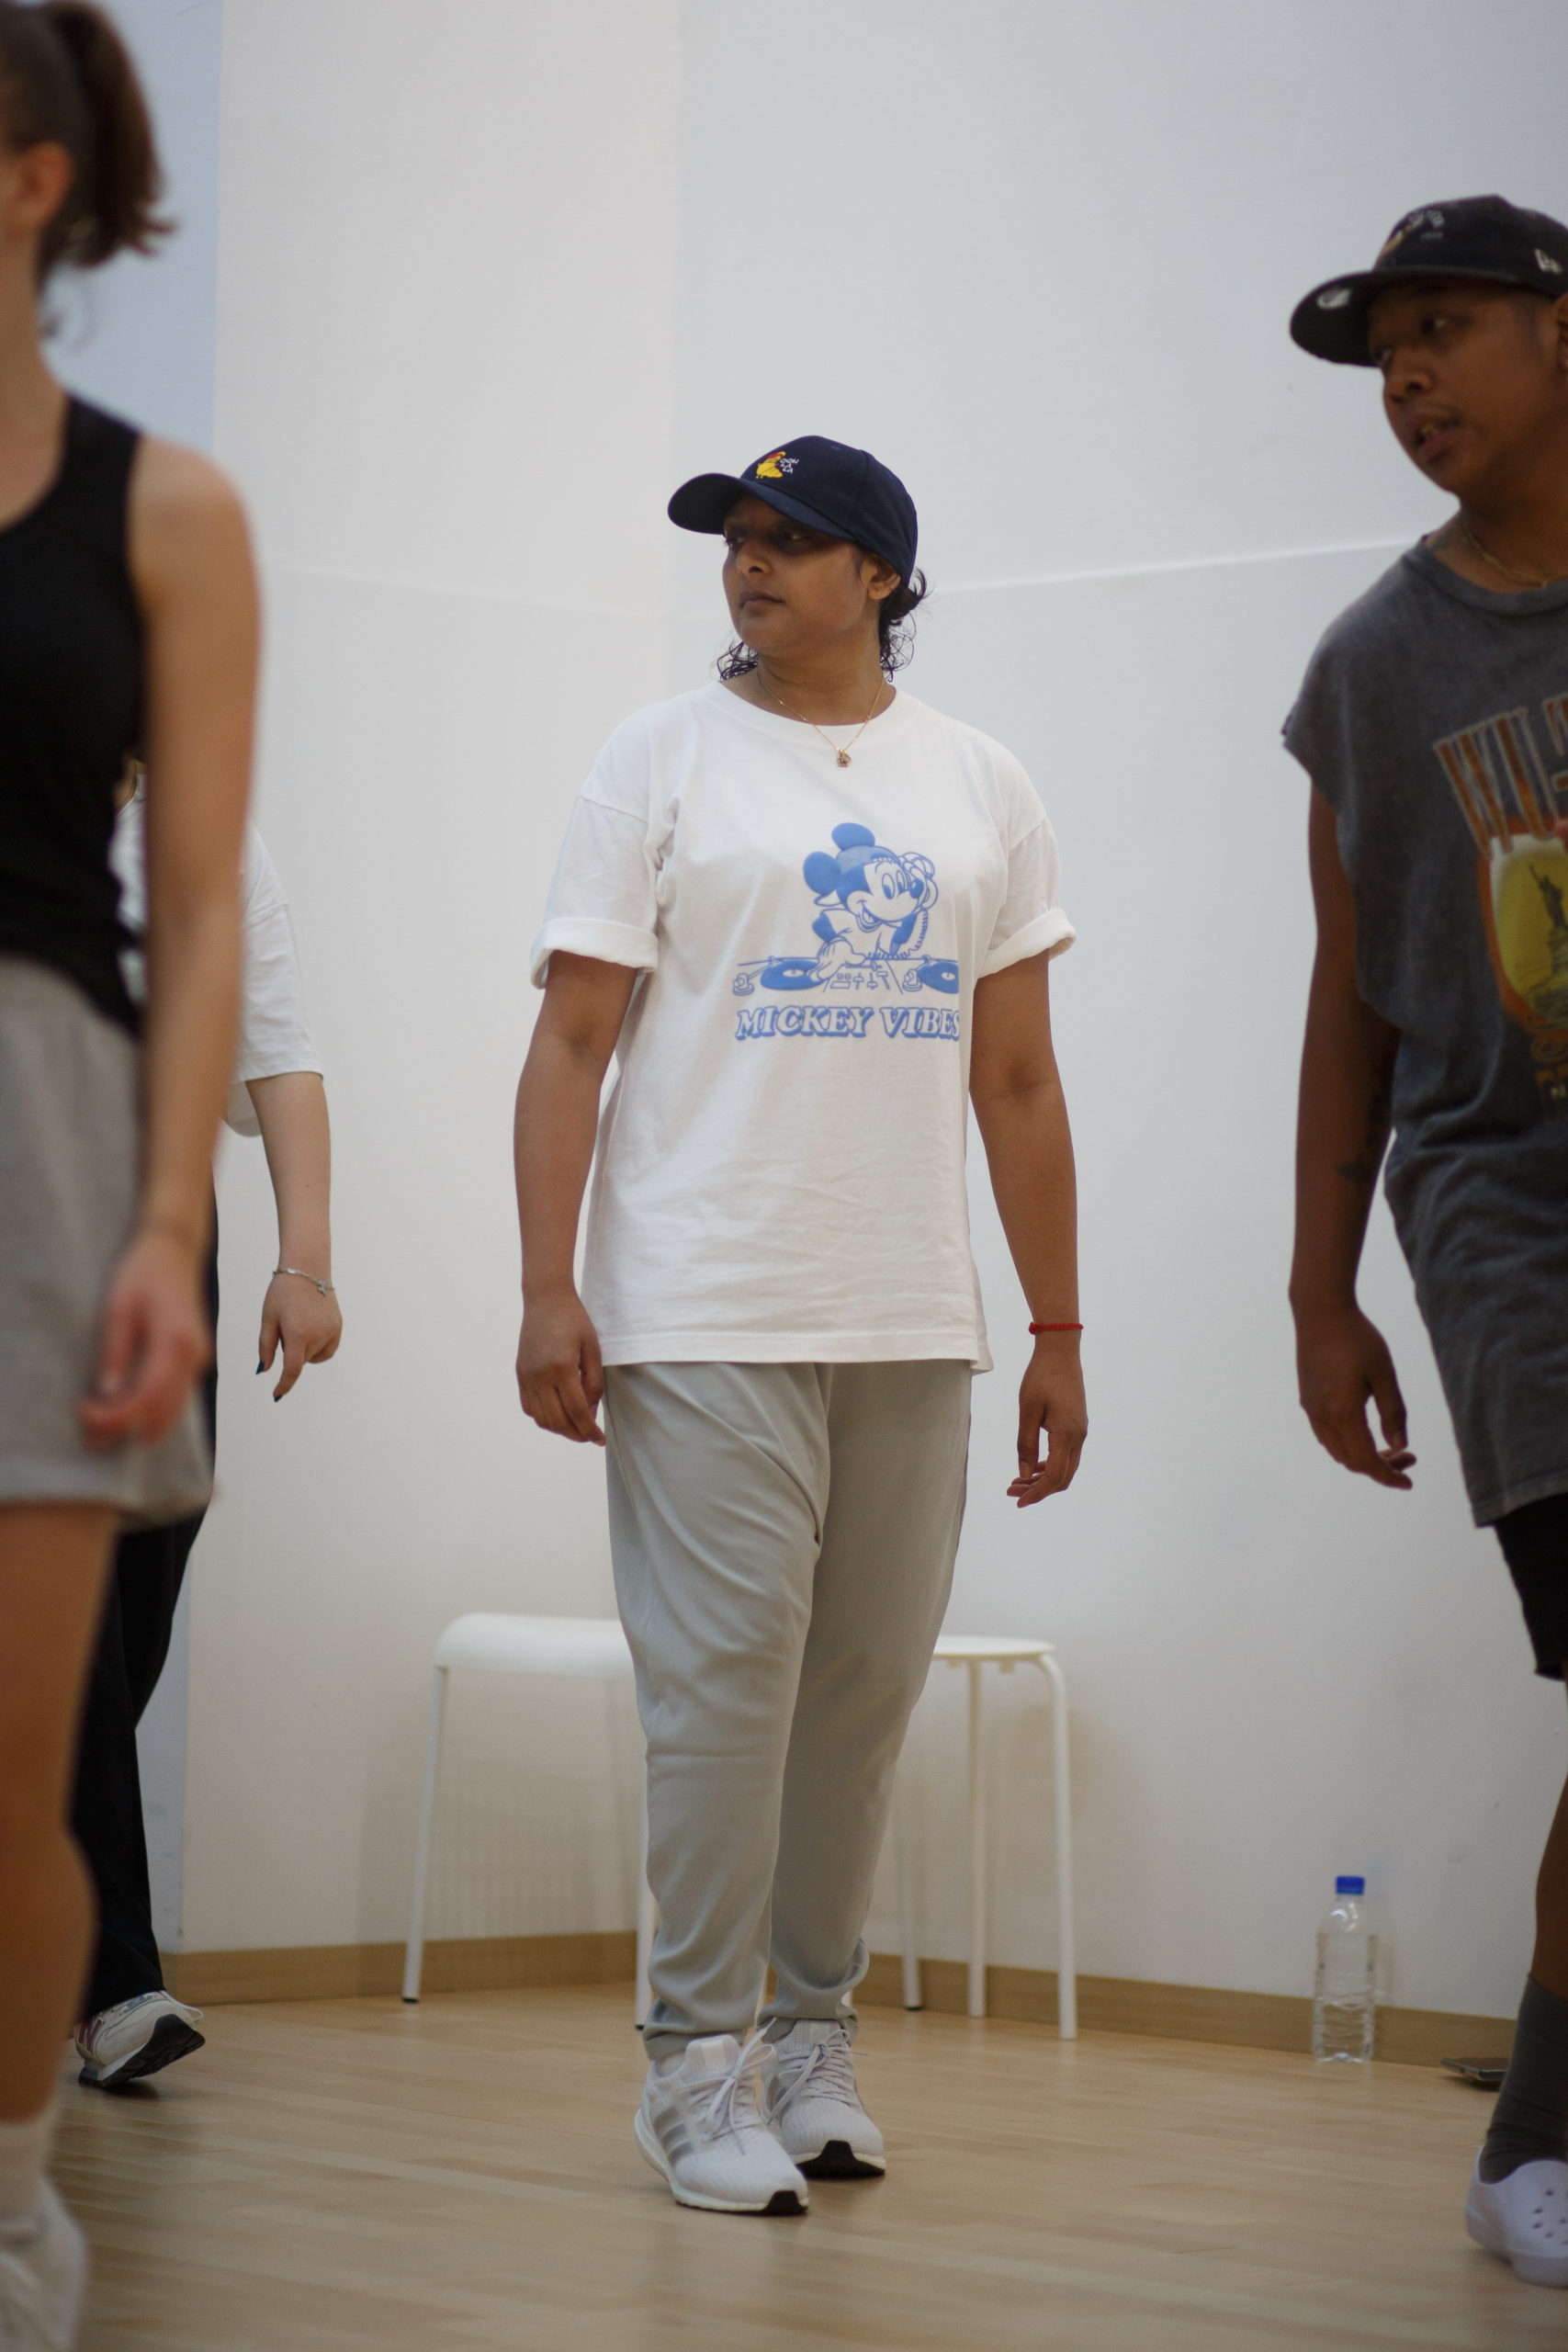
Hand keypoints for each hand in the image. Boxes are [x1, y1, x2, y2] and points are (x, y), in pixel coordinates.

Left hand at [79, 1226, 210, 1449]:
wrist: (173, 1252)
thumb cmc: (144, 1273)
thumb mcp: (118, 1308)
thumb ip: (115, 1352)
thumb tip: (108, 1395)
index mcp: (176, 1341)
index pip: (147, 1396)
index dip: (116, 1415)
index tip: (86, 1415)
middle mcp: (194, 1356)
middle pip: (162, 1412)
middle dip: (125, 1428)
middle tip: (89, 1434)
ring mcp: (199, 1360)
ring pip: (172, 1410)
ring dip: (138, 1425)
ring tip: (101, 1429)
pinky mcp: (194, 1361)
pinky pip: (175, 1398)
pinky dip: (151, 1412)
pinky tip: (124, 1411)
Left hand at [258, 1272, 342, 1400]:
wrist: (307, 1268)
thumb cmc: (282, 1293)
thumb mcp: (268, 1319)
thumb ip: (266, 1347)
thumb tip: (264, 1371)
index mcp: (298, 1334)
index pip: (292, 1369)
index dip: (284, 1385)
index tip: (276, 1395)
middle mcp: (318, 1335)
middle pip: (300, 1360)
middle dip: (290, 1351)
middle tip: (285, 1326)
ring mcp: (332, 1331)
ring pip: (313, 1356)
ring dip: (304, 1349)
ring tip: (298, 1324)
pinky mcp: (338, 1327)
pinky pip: (326, 1349)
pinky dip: (317, 1347)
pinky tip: (311, 1329)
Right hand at [517, 1292, 604, 1443]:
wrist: (545, 1300)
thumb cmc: (574, 1321)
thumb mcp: (593, 1350)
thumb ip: (593, 1384)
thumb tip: (590, 1413)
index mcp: (561, 1368)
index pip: (576, 1411)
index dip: (589, 1430)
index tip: (599, 1439)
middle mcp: (540, 1376)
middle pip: (557, 1421)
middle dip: (575, 1434)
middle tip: (589, 1435)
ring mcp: (527, 1376)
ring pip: (541, 1418)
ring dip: (559, 1428)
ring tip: (576, 1426)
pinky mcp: (520, 1374)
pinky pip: (529, 1407)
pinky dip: (544, 1417)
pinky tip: (558, 1413)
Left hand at [1008, 1332, 1086, 1507]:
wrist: (1060, 1351)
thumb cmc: (1041, 1377)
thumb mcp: (1027, 1410)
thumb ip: (1025, 1444)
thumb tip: (1023, 1475)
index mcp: (1067, 1434)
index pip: (1054, 1476)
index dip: (1037, 1493)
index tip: (1018, 1502)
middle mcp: (1078, 1436)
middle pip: (1062, 1478)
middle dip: (1038, 1489)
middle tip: (1012, 1492)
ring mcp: (1080, 1431)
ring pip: (1065, 1468)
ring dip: (1043, 1479)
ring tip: (1017, 1482)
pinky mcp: (1077, 1425)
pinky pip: (1066, 1455)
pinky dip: (1049, 1465)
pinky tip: (1032, 1466)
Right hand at [1294, 1301, 1413, 1487]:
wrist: (1320, 1312)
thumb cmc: (1357, 1338)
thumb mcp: (1384, 1374)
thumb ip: (1393, 1413)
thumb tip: (1400, 1446)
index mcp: (1343, 1412)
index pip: (1366, 1460)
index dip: (1388, 1476)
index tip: (1409, 1482)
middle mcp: (1322, 1416)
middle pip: (1350, 1461)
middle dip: (1380, 1467)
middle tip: (1408, 1456)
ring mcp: (1311, 1409)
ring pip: (1336, 1451)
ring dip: (1362, 1457)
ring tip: (1390, 1447)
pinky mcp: (1307, 1400)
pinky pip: (1326, 1436)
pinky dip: (1347, 1445)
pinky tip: (1365, 1431)